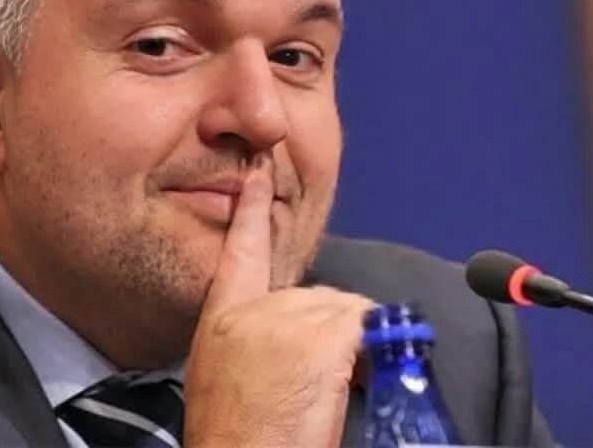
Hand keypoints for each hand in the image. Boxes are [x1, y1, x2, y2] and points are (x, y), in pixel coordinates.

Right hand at [183, 153, 373, 447]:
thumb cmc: (237, 435)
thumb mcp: (226, 375)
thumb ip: (255, 337)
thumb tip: (300, 334)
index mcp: (220, 320)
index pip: (238, 251)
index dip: (251, 210)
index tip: (259, 171)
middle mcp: (250, 311)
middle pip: (317, 294)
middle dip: (334, 332)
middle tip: (324, 382)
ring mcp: (283, 320)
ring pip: (347, 311)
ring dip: (354, 348)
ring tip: (330, 393)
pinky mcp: (316, 337)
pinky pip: (365, 328)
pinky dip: (372, 355)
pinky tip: (350, 385)